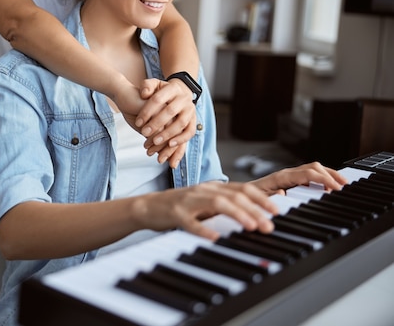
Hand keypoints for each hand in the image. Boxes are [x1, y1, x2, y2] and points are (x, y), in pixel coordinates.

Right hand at [134, 181, 277, 240]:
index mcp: (212, 187)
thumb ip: (226, 205)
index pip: (242, 188)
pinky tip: (215, 238)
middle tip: (269, 225)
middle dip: (254, 209)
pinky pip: (191, 222)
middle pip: (233, 195)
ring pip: (217, 203)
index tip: (276, 210)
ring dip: (237, 214)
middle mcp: (203, 190)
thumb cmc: (180, 207)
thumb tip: (254, 214)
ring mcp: (188, 201)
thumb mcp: (205, 203)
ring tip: (251, 226)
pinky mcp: (175, 214)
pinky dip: (204, 230)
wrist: (148, 206)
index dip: (261, 198)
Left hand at [137, 79, 196, 166]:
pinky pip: (190, 131)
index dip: (147, 111)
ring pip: (181, 122)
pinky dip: (181, 139)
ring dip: (168, 134)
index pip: (158, 99)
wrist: (179, 94)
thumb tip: (144, 94)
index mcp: (172, 88)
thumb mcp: (154, 85)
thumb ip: (147, 86)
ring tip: (155, 142)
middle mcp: (184, 98)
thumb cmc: (162, 91)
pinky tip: (170, 146)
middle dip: (156, 123)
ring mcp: (190, 110)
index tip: (137, 123)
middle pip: (170, 111)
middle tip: (144, 133)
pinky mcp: (193, 120)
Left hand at [251, 162, 347, 195]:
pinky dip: (321, 179)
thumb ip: (270, 197)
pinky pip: (309, 175)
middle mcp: (286, 173)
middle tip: (344, 185)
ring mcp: (289, 175)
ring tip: (341, 185)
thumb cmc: (249, 197)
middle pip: (314, 167)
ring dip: (328, 175)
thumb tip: (283, 192)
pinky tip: (328, 187)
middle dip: (331, 174)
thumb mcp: (258, 199)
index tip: (336, 187)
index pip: (308, 174)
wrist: (240, 195)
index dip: (323, 179)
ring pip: (313, 169)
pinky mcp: (290, 180)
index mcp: (281, 177)